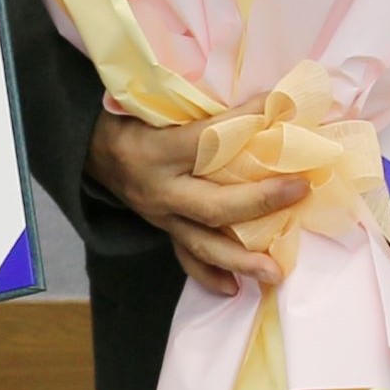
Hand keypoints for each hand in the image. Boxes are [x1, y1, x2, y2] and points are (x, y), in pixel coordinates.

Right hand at [88, 109, 302, 295]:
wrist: (89, 148)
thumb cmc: (128, 119)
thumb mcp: (154, 106)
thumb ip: (199, 109)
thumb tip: (261, 101)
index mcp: (154, 152)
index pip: (207, 139)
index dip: (244, 122)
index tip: (280, 106)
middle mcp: (158, 190)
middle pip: (212, 205)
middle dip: (260, 201)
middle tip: (299, 190)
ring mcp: (159, 216)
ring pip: (202, 243)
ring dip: (240, 259)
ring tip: (274, 273)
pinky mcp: (163, 228)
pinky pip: (185, 256)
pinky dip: (208, 275)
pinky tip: (233, 288)